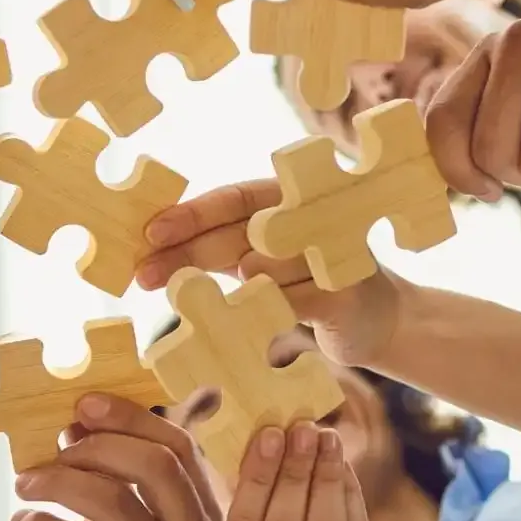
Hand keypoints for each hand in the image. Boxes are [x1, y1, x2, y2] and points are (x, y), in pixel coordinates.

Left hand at [11, 395, 219, 520]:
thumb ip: (121, 478)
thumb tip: (76, 420)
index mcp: (205, 514)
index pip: (180, 446)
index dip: (132, 417)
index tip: (85, 404)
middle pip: (155, 466)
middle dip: (98, 444)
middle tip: (55, 444)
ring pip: (112, 502)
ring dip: (59, 481)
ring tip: (25, 484)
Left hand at [139, 181, 398, 367]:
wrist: (376, 319)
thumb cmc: (304, 282)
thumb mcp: (258, 260)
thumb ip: (215, 250)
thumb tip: (151, 250)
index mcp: (287, 198)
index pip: (234, 198)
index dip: (192, 214)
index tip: (150, 233)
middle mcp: (312, 215)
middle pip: (241, 231)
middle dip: (188, 253)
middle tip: (144, 274)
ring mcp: (333, 251)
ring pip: (265, 267)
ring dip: (229, 287)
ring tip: (196, 302)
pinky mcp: (346, 291)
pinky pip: (293, 300)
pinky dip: (265, 311)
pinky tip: (242, 323)